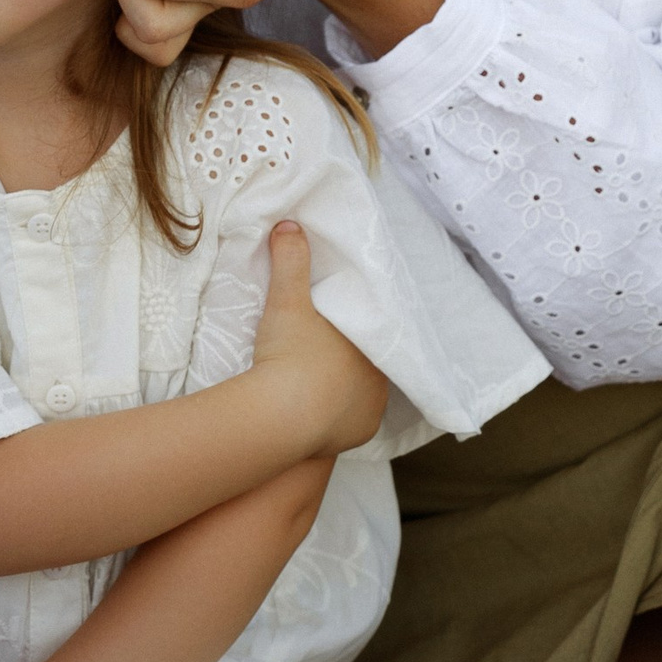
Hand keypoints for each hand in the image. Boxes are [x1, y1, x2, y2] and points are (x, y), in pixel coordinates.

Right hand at [248, 220, 389, 455]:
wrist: (281, 415)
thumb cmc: (291, 354)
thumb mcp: (288, 301)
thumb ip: (291, 262)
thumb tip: (290, 224)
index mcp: (372, 344)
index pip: (372, 333)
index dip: (356, 330)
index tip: (339, 330)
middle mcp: (380, 380)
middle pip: (367, 364)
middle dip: (350, 360)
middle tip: (324, 355)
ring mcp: (370, 412)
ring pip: (361, 395)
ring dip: (344, 390)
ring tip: (318, 384)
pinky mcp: (356, 437)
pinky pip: (349, 424)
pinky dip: (337, 419)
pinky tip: (319, 412)